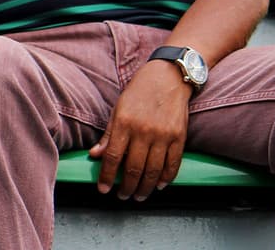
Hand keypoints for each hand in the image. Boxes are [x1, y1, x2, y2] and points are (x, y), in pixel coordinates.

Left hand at [89, 61, 191, 200]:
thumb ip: (108, 135)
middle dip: (126, 187)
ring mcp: (163, 135)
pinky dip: (166, 178)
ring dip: (145, 187)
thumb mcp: (118, 109)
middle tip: (122, 196)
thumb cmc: (138, 93)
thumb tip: (95, 155)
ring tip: (138, 195)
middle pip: (133, 168)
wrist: (168, 78)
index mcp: (124, 123)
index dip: (106, 175)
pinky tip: (159, 185)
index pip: (113, 157)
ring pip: (153, 170)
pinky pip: (173, 164)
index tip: (103, 188)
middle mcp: (143, 131)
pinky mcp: (179, 137)